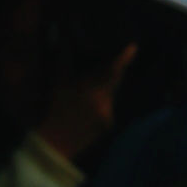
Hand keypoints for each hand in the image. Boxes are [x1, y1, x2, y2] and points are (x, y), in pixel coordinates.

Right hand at [37, 43, 137, 161]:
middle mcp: (104, 101)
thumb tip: (64, 42)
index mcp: (91, 88)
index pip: (111, 70)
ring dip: (105, 88)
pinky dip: (102, 102)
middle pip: (115, 80)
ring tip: (89, 89)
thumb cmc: (54, 110)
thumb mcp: (58, 84)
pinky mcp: (108, 124)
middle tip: (114, 61)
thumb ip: (64, 61)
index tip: (133, 47)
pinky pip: (108, 106)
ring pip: (111, 93)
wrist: (55, 144)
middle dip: (115, 70)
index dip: (123, 58)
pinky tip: (89, 106)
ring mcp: (108, 114)